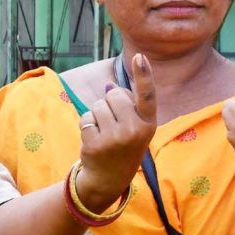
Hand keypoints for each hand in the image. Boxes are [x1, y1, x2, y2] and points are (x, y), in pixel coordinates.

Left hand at [76, 53, 156, 207]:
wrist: (109, 178)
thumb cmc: (124, 145)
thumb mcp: (135, 127)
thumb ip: (127, 106)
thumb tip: (109, 86)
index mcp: (148, 124)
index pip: (146, 96)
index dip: (144, 74)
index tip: (139, 56)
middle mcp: (135, 131)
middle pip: (114, 96)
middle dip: (109, 104)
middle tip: (113, 124)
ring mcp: (115, 139)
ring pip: (98, 105)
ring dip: (96, 115)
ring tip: (103, 132)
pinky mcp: (96, 144)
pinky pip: (86, 118)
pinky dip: (86, 124)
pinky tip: (94, 138)